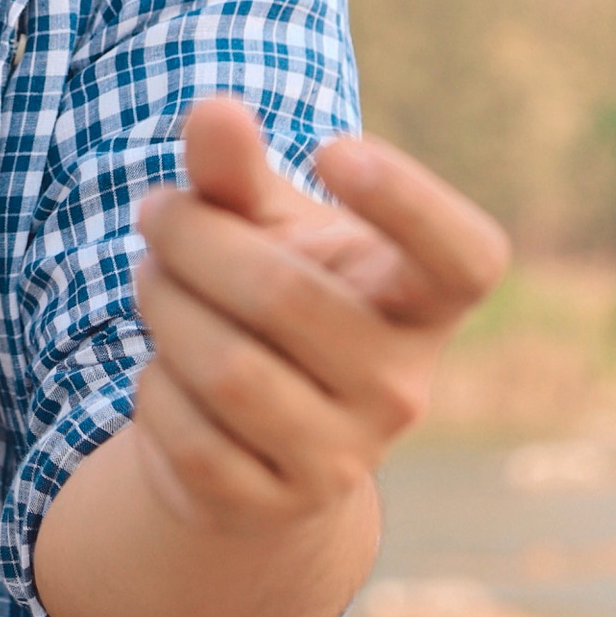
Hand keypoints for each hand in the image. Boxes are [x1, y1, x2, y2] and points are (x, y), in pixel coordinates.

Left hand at [129, 98, 508, 536]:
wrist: (241, 434)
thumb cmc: (268, 292)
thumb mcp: (261, 226)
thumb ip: (235, 171)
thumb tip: (214, 111)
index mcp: (422, 301)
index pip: (466, 258)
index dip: (411, 201)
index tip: (333, 146)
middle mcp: (402, 384)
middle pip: (284, 295)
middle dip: (194, 239)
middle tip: (156, 210)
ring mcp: (345, 456)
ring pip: (228, 370)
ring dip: (164, 306)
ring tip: (149, 276)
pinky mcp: (276, 505)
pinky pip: (189, 432)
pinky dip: (153, 385)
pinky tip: (161, 365)